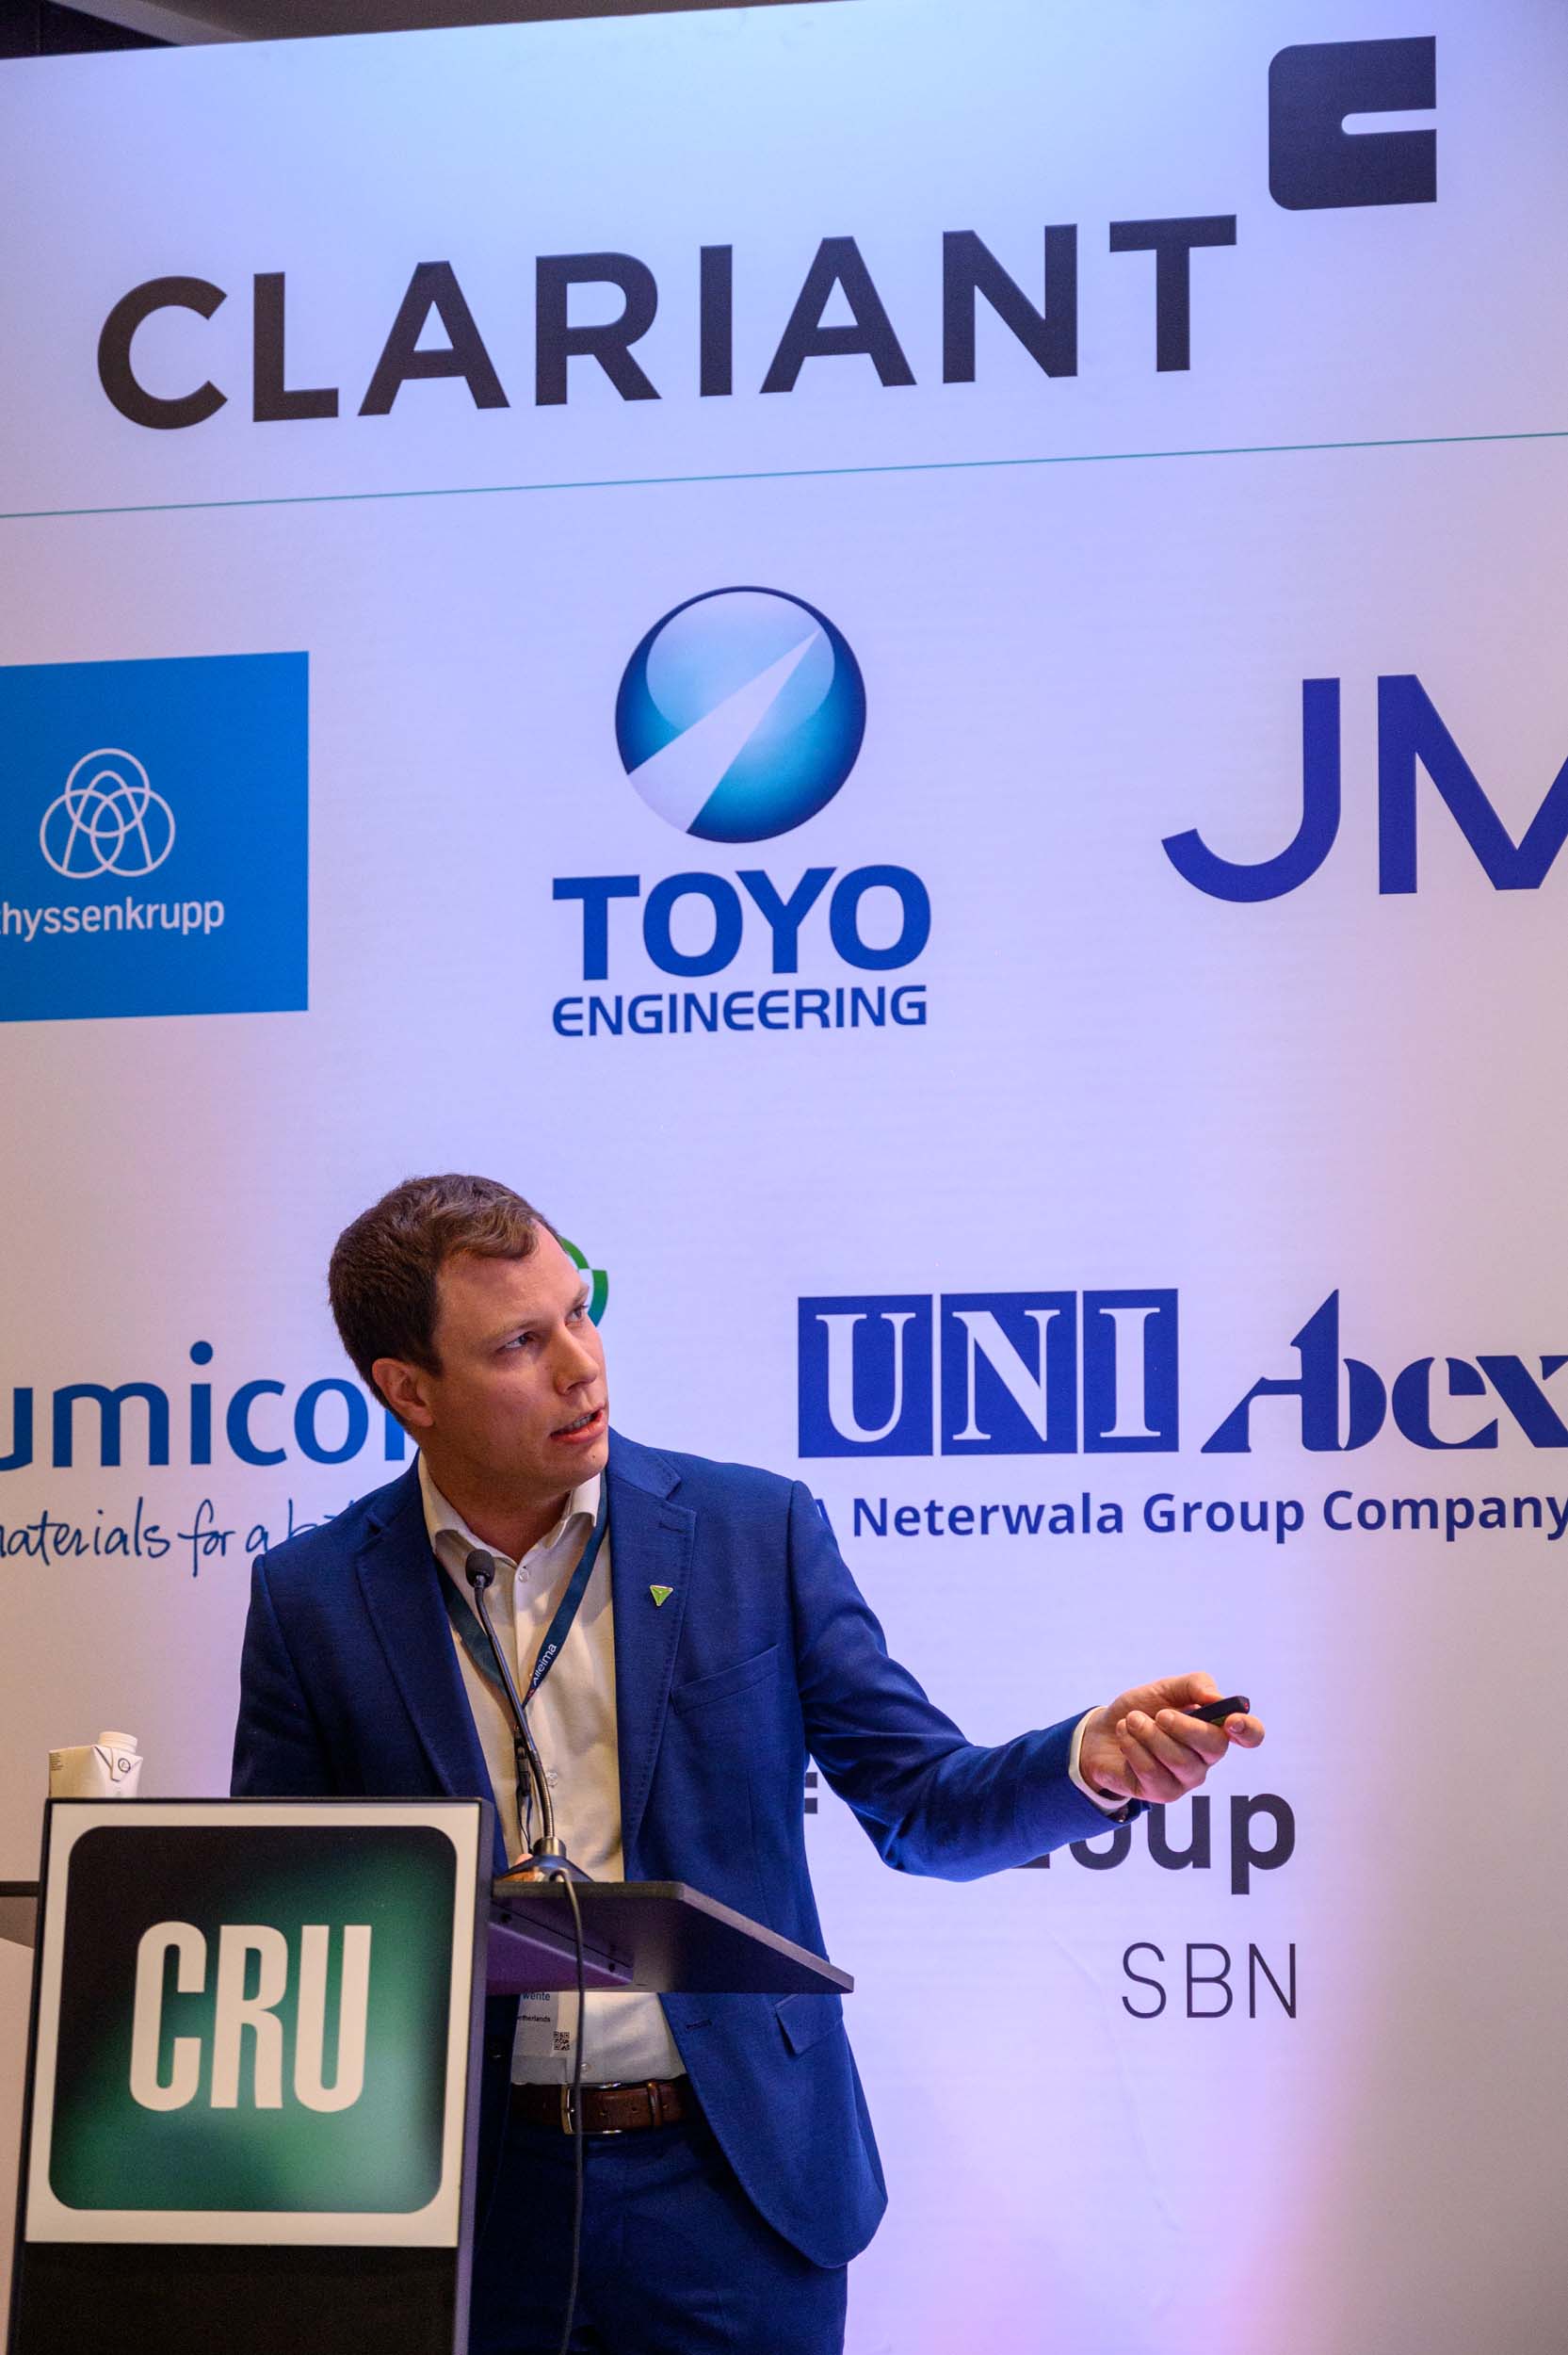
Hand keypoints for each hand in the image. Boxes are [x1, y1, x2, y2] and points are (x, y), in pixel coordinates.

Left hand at [1078, 1673, 1264, 1805]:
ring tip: (1132, 1720)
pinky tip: (1125, 1735)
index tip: (1231, 1720)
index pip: (1250, 1735)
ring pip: (1180, 1760)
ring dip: (1150, 1735)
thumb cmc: (1142, 1709)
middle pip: (1214, 1747)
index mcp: (1214, 1727)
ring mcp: (1187, 1778)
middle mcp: (1207, 1756)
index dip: (1249, 1730)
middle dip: (1185, 1727)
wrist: (1102, 1732)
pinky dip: (1134, 1747)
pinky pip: (1154, 1772)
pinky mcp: (1164, 1793)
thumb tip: (1216, 1697)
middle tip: (1160, 1715)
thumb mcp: (1166, 1688)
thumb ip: (1194, 1685)